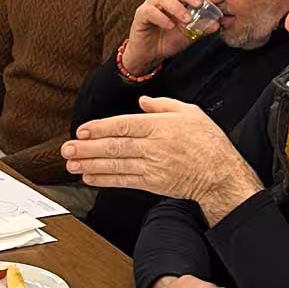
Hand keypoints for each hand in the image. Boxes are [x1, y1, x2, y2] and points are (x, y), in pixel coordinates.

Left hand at [62, 97, 261, 220]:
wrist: (221, 174)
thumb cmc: (208, 142)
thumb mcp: (190, 112)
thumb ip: (163, 105)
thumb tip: (142, 103)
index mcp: (160, 126)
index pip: (124, 126)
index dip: (100, 128)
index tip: (82, 130)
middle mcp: (154, 146)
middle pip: (114, 147)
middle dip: (87, 148)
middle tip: (67, 148)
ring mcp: (152, 167)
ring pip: (115, 165)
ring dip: (90, 164)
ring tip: (72, 163)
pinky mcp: (153, 184)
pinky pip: (124, 181)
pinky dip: (105, 179)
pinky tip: (90, 177)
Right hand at [120, 0, 216, 75]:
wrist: (150, 55)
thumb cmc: (169, 39)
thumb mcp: (190, 32)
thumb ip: (204, 25)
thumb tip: (219, 22)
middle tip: (199, 4)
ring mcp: (151, 5)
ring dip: (177, 7)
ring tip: (187, 19)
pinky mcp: (141, 15)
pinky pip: (150, 11)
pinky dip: (162, 18)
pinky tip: (170, 26)